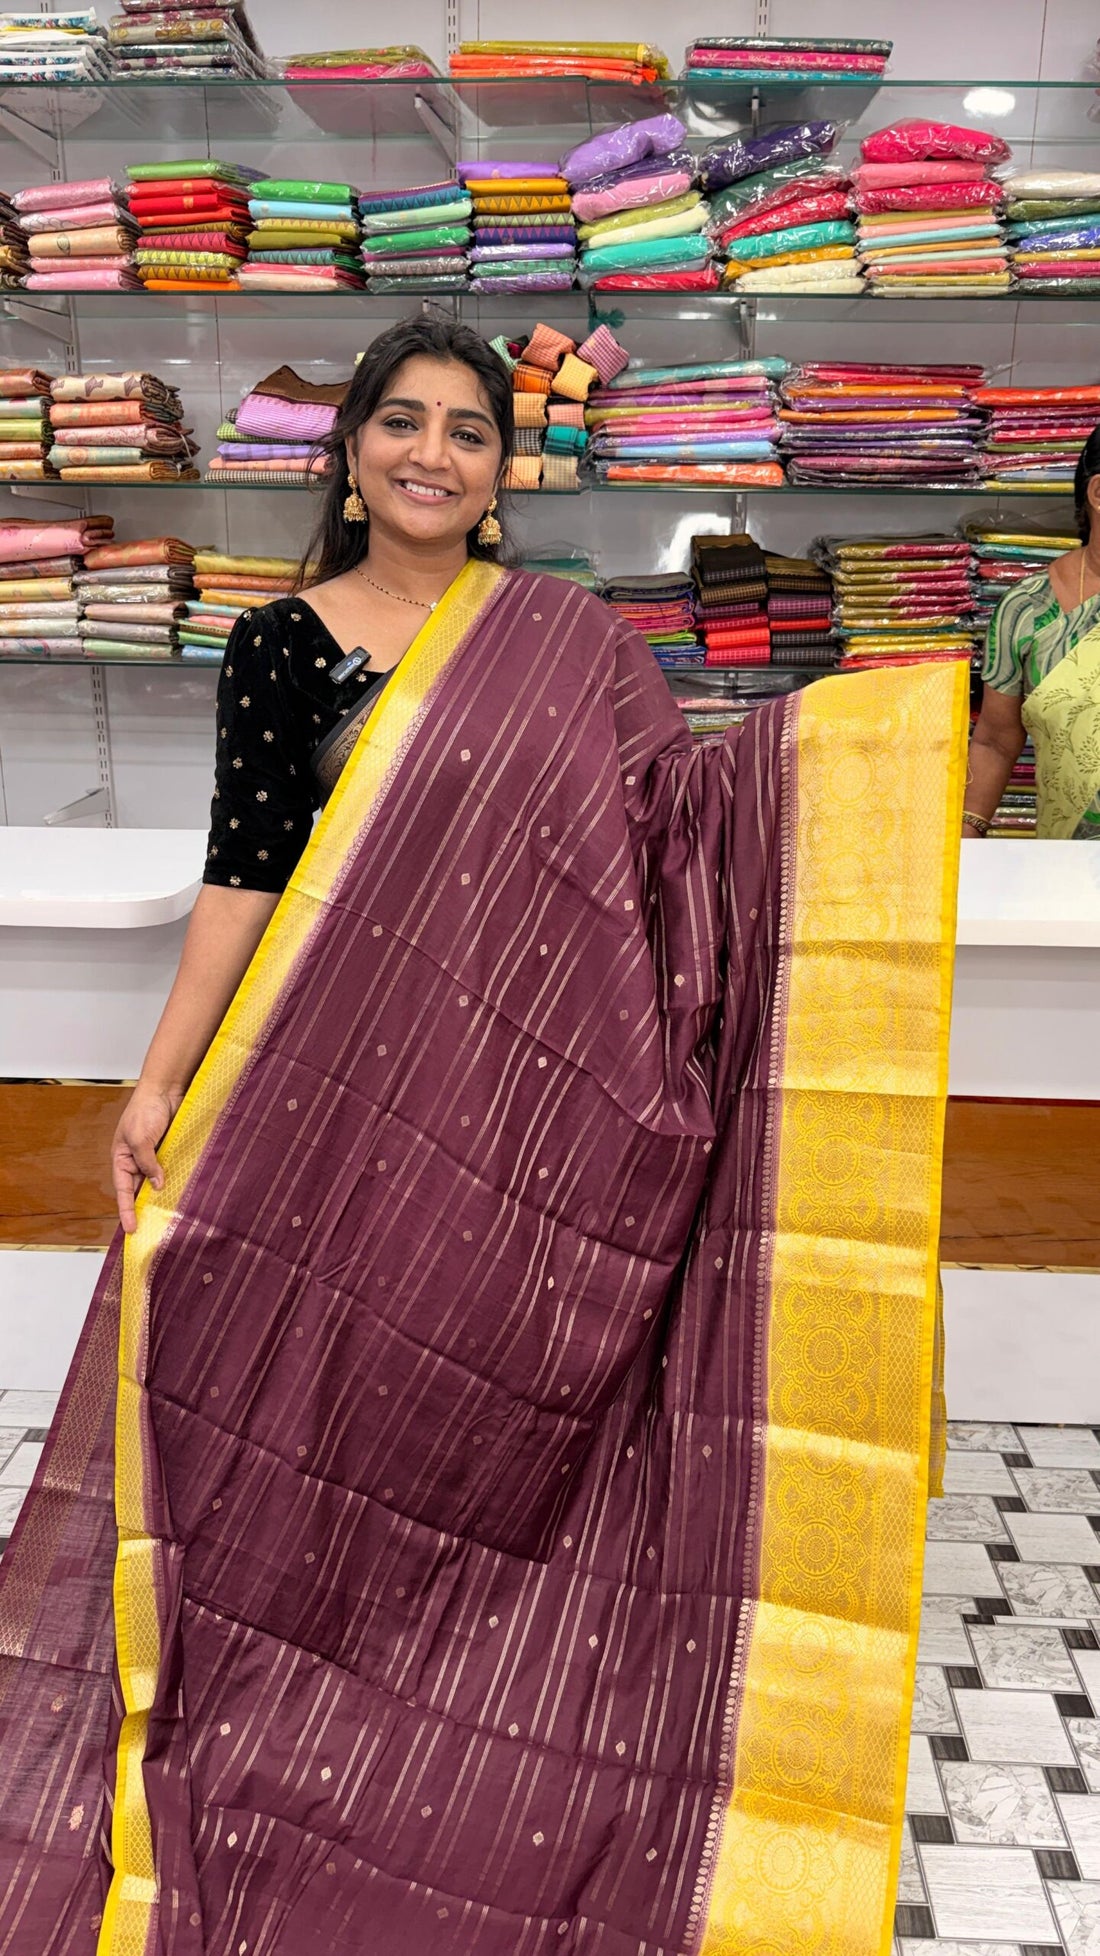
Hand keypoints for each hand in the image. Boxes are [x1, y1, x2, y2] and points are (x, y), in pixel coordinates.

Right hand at [111, 1082, 183, 1234]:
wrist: (165, 1089)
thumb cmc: (145, 1110)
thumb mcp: (140, 1139)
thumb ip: (148, 1163)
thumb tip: (157, 1185)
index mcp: (122, 1158)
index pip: (123, 1191)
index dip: (127, 1210)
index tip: (131, 1229)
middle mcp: (137, 1161)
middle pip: (140, 1190)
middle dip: (145, 1208)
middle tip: (153, 1230)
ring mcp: (155, 1156)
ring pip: (157, 1182)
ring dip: (163, 1196)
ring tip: (169, 1217)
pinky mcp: (170, 1151)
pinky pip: (172, 1170)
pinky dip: (176, 1181)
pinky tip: (183, 1194)